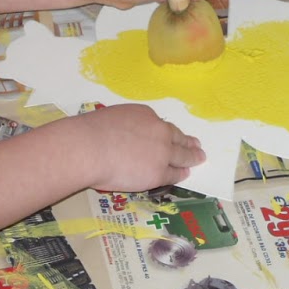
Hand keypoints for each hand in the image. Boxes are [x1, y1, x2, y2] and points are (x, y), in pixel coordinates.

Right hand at [69, 104, 203, 192]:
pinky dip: (181, 173)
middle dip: (188, 142)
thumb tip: (122, 137)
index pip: (160, 125)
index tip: (171, 135)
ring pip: (182, 155)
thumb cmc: (91, 132)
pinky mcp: (158, 172)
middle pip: (177, 137)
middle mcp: (158, 131)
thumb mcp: (111, 119)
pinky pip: (174, 174)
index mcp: (145, 114)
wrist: (89, 148)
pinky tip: (185, 173)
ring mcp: (161, 152)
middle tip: (196, 144)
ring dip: (192, 156)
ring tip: (199, 158)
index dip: (167, 132)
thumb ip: (124, 127)